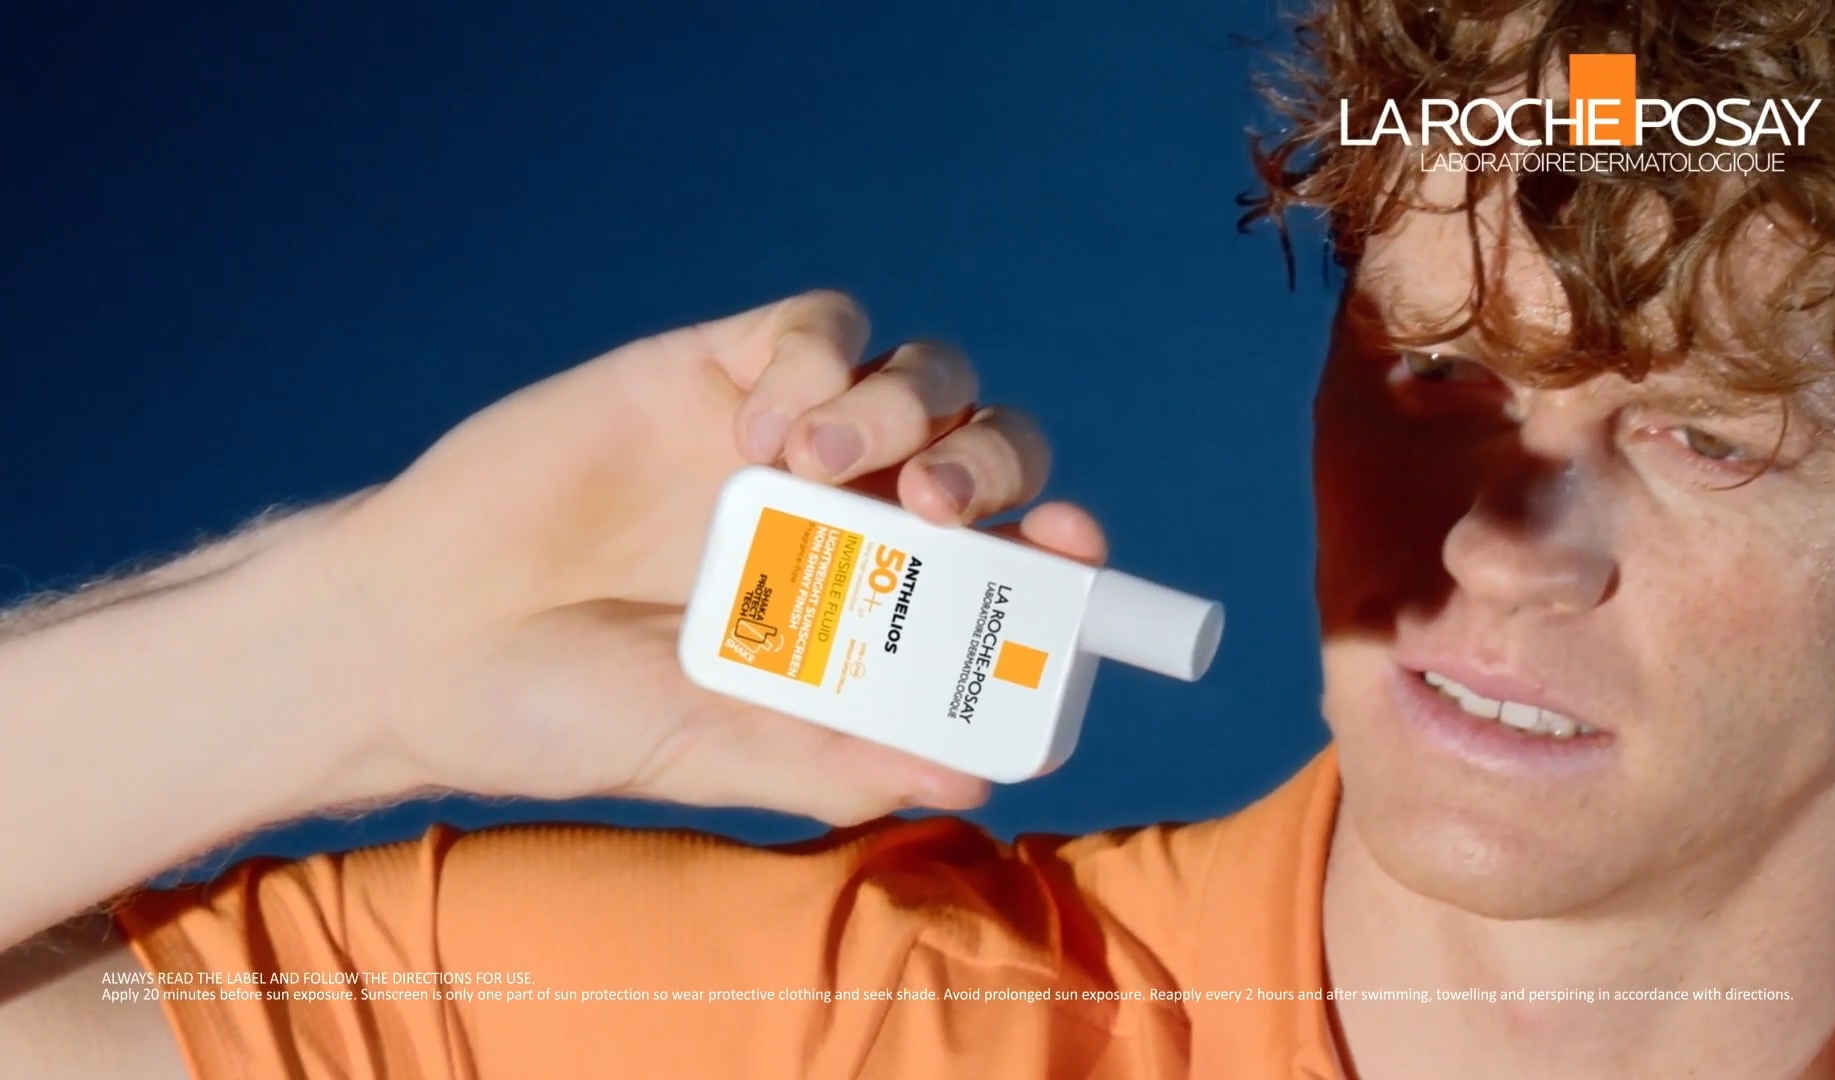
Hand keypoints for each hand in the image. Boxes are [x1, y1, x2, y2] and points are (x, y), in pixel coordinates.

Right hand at [331, 291, 1106, 824]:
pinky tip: (761, 423)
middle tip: (929, 506)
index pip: (1004, 556)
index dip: (1060, 546)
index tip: (1078, 554)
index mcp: (867, 605)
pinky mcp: (712, 366)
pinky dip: (820, 357)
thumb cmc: (567, 711)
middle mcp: (844, 513)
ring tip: (817, 461)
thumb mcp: (714, 750)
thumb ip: (837, 756)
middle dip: (989, 464)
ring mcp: (781, 434)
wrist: (419, 640)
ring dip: (908, 405)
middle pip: (982, 447)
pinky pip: (816, 323)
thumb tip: (979, 779)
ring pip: (919, 372)